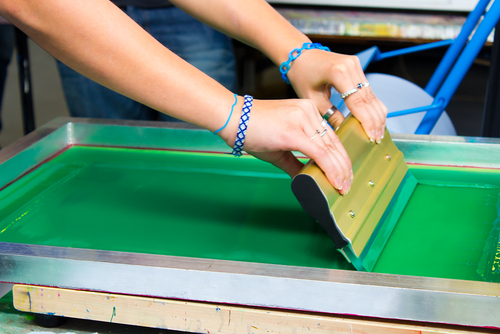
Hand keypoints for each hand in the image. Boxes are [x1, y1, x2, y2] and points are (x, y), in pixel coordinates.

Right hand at [218, 98, 351, 193]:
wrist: (233, 119)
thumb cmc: (252, 130)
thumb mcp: (280, 147)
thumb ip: (295, 162)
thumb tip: (305, 179)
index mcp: (307, 112)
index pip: (331, 137)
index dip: (340, 158)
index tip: (345, 174)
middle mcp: (308, 112)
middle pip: (334, 143)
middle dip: (343, 167)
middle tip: (347, 184)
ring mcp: (302, 120)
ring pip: (329, 149)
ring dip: (339, 171)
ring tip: (343, 187)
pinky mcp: (294, 132)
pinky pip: (319, 153)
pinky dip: (330, 169)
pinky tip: (335, 181)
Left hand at [287, 49, 387, 142]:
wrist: (300, 55)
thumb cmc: (302, 76)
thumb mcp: (312, 100)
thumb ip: (330, 115)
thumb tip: (344, 132)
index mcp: (338, 73)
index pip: (358, 102)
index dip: (367, 122)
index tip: (371, 137)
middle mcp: (351, 66)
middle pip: (369, 99)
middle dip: (375, 121)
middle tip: (376, 140)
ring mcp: (356, 65)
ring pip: (373, 95)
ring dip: (376, 115)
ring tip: (377, 134)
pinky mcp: (357, 67)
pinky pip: (368, 90)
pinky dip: (372, 107)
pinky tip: (373, 121)